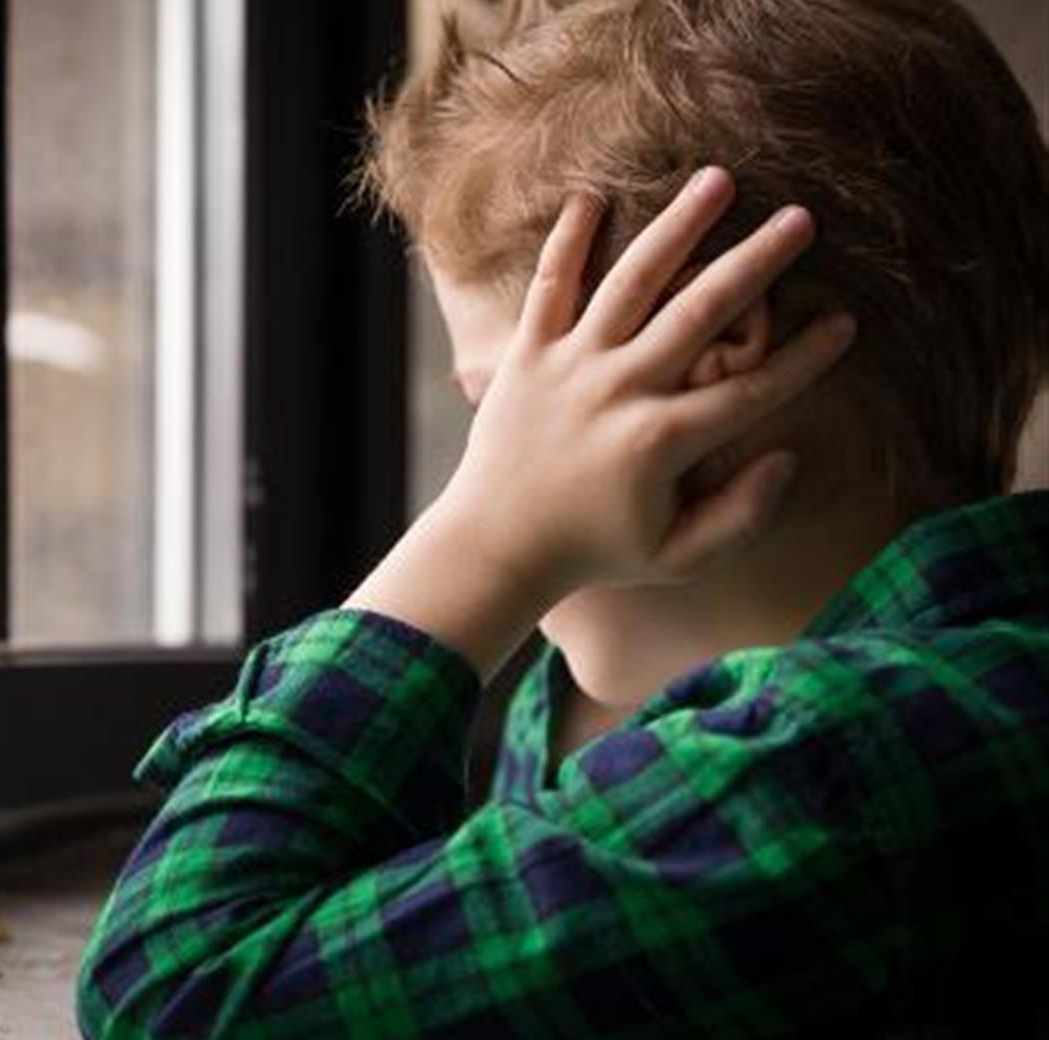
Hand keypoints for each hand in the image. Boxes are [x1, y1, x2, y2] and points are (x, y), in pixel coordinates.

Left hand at [345, 166, 856, 680]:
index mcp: (661, 443)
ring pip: (631, 281)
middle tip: (802, 218)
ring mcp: (569, 366)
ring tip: (718, 180)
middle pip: (701, 312)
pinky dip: (567, 240)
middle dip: (757, 262)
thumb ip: (740, 517)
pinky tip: (593, 196)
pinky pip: (549, 286)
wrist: (494, 543)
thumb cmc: (593, 549)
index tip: (847, 323)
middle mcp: (619, 392)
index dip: (806, 359)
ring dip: (677, 227)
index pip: (751, 391)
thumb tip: (787, 457)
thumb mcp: (676, 557)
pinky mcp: (526, 354)